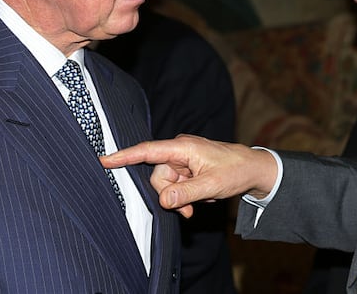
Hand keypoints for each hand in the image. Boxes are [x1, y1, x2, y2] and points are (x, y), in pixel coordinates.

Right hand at [101, 134, 277, 217]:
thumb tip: (162, 200)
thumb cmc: (235, 171)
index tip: (104, 160)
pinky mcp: (186, 169)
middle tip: (188, 208)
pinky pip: (174, 185)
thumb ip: (185, 193)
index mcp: (183, 147)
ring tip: (196, 204)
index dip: (124, 156)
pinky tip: (198, 197)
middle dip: (169, 194)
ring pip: (165, 183)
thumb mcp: (211, 186)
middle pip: (157, 175)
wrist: (253, 169)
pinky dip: (183, 195)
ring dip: (178, 198)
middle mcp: (179, 150)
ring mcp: (182, 160)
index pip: (148, 151)